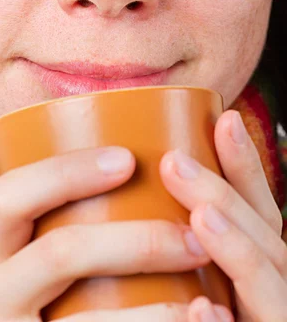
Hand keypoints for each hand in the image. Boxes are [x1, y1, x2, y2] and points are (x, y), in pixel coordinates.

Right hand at [0, 145, 230, 320]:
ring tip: (209, 300)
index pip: (8, 197)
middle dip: (136, 241)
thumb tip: (132, 165)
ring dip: (158, 311)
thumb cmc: (33, 303)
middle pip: (59, 253)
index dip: (65, 173)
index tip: (128, 159)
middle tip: (194, 240)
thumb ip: (57, 230)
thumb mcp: (24, 266)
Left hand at [160, 109, 286, 321]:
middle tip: (175, 162)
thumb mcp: (196, 271)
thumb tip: (146, 175)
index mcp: (261, 266)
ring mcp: (268, 317)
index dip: (246, 166)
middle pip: (263, 241)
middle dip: (225, 197)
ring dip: (237, 251)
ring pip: (265, 288)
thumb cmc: (192, 309)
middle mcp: (274, 291)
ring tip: (202, 217)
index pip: (260, 212)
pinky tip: (203, 308)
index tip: (226, 119)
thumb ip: (182, 238)